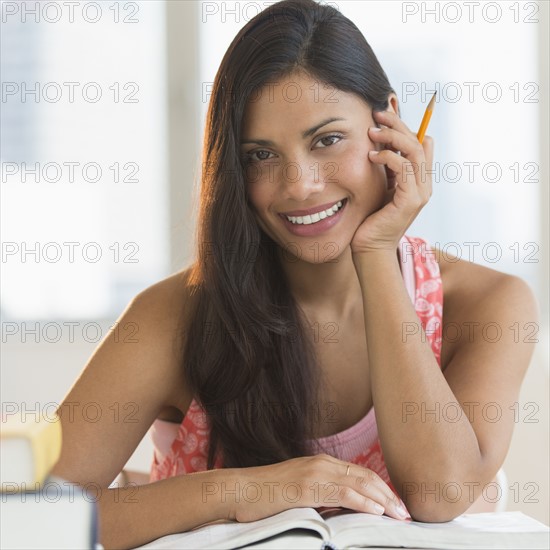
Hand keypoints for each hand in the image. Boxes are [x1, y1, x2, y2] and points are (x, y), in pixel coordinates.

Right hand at [223, 454, 409, 522]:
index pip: (361, 474)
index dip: (382, 489)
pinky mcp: (306, 488)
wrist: (240, 489)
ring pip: (358, 483)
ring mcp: (314, 473)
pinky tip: (375, 510)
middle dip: (389, 494)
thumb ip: (323, 495)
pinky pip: (341, 494)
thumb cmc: (268, 494)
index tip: (397, 505)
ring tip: (399, 514)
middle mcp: (322, 464)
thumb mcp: (301, 491)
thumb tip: (345, 510)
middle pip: (365, 476)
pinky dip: (362, 501)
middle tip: (407, 512)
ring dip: (383, 499)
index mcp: (322, 464)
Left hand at [349, 110, 433, 254]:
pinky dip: (388, 156)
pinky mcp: (410, 201)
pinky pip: (403, 168)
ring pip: (414, 150)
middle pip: (419, 141)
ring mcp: (420, 193)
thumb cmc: (371, 219)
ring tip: (371, 132)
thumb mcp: (380, 188)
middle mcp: (424, 185)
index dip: (406, 125)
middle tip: (377, 115)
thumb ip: (387, 170)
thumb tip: (380, 144)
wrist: (370, 249)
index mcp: (419, 180)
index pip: (421, 143)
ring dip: (392, 136)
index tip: (385, 115)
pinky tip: (371, 156)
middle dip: (398, 124)